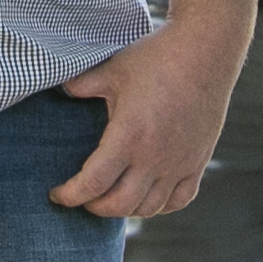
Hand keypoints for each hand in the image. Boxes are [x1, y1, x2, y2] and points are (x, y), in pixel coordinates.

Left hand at [52, 23, 242, 219]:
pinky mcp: (197, 161)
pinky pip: (179, 200)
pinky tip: (147, 196)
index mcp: (129, 136)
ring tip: (110, 197)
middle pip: (119, 204)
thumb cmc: (155, 58)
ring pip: (149, 207)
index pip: (93, 183)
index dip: (70, 195)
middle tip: (82, 197)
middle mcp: (154, 157)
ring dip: (125, 209)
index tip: (57, 194)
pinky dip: (159, 206)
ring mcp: (179, 163)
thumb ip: (81, 84)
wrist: (205, 52)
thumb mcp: (113, 70)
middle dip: (94, 207)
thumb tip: (59, 88)